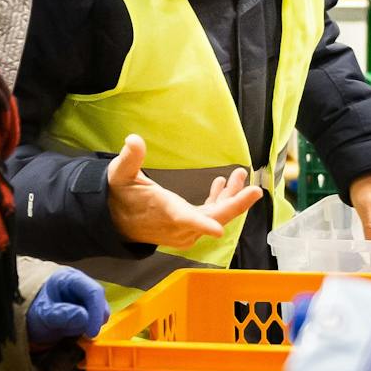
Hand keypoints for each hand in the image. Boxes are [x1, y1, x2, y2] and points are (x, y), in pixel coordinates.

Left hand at [27, 267, 109, 343]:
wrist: (25, 318)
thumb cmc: (31, 311)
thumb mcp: (42, 314)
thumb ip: (60, 315)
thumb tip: (84, 317)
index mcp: (70, 279)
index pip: (93, 291)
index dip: (96, 311)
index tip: (92, 332)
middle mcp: (81, 285)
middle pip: (99, 300)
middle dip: (95, 319)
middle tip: (85, 335)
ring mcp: (84, 298)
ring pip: (100, 310)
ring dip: (92, 324)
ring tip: (74, 333)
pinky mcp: (86, 310)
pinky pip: (95, 318)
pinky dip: (89, 327)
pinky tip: (77, 333)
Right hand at [106, 135, 261, 248]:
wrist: (116, 222)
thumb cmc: (120, 197)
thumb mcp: (120, 174)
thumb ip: (129, 158)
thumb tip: (133, 140)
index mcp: (165, 213)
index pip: (185, 220)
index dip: (202, 224)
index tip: (218, 230)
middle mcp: (179, 226)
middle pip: (213, 218)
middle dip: (236, 203)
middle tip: (254, 190)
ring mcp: (185, 230)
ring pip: (215, 216)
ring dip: (230, 197)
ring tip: (239, 175)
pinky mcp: (188, 229)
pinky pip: (210, 216)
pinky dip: (220, 201)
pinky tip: (222, 184)